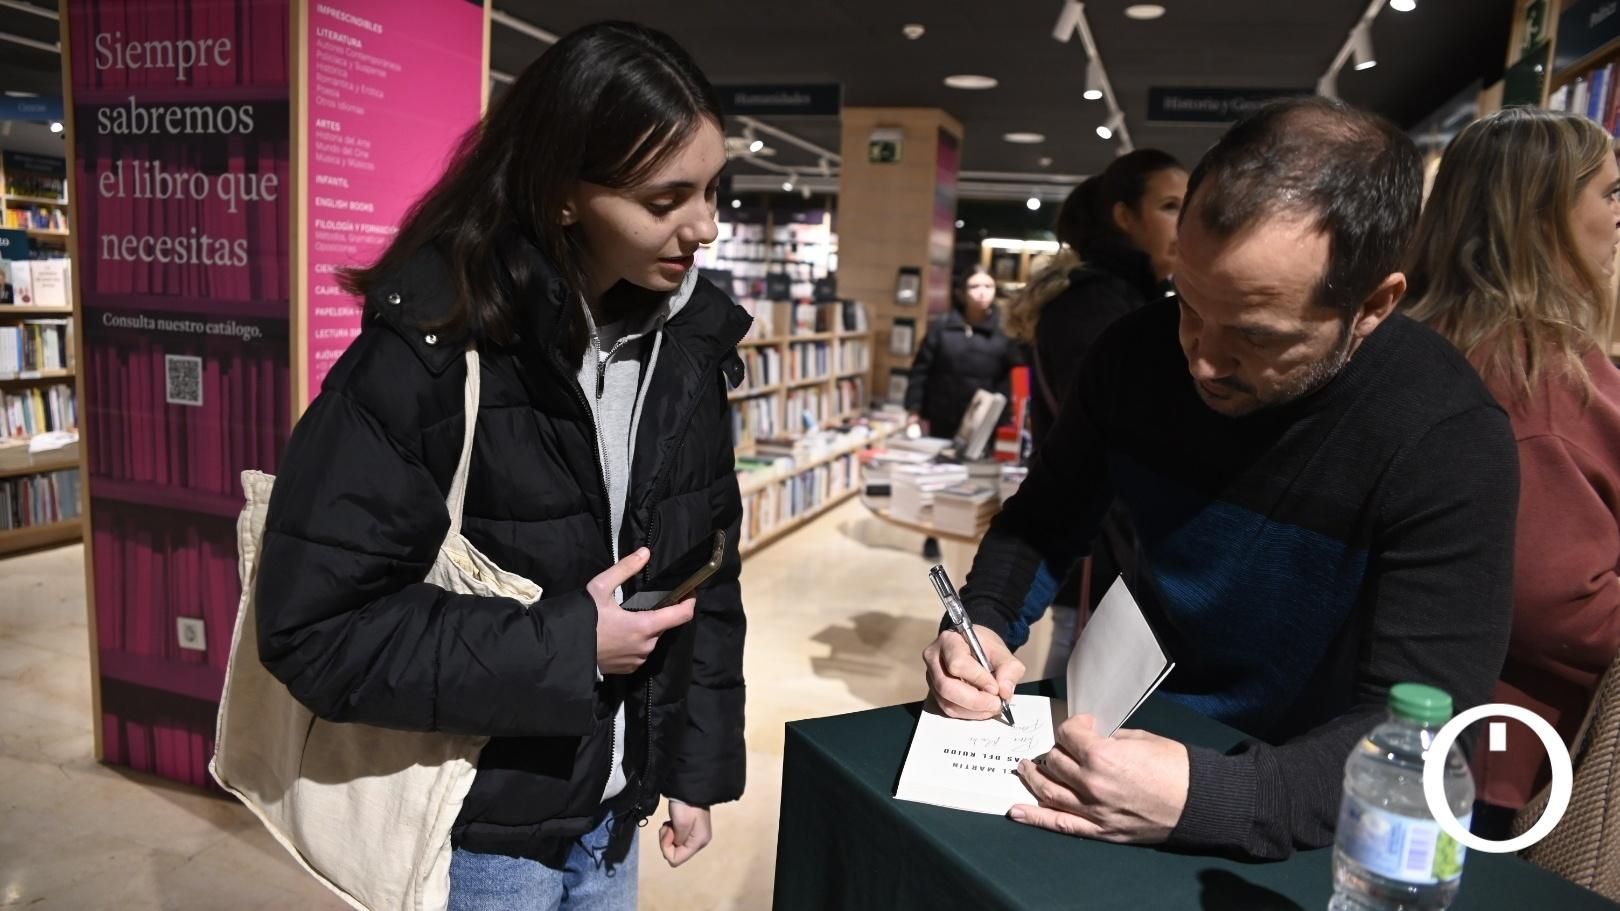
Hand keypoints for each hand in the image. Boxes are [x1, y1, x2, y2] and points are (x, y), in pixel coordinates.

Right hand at [591, 548, 695, 675]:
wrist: (562, 650)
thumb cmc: (583, 619)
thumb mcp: (600, 588)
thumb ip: (625, 569)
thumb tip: (645, 553)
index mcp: (644, 626)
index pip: (681, 616)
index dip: (689, 602)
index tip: (689, 593)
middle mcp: (646, 646)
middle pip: (664, 627)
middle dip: (658, 615)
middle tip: (639, 605)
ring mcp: (637, 660)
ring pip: (651, 640)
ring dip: (645, 630)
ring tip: (624, 620)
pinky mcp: (628, 669)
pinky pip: (640, 653)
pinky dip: (635, 643)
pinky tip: (618, 636)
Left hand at [659, 800, 711, 866]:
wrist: (691, 787)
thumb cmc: (686, 805)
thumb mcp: (681, 824)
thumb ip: (677, 842)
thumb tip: (674, 848)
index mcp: (698, 843)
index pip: (676, 859)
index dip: (666, 848)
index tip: (668, 831)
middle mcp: (698, 842)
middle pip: (676, 854)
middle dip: (667, 841)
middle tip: (669, 826)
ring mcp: (695, 836)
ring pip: (674, 846)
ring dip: (668, 835)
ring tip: (671, 822)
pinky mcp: (690, 830)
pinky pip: (676, 838)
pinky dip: (671, 831)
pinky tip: (673, 821)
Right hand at [922, 627, 1023, 719]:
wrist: (974, 648)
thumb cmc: (985, 647)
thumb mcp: (1002, 652)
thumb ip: (1009, 669)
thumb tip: (1004, 693)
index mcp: (948, 641)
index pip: (958, 664)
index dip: (978, 679)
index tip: (996, 688)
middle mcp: (934, 659)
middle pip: (947, 687)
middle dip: (975, 701)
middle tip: (996, 703)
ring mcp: (931, 678)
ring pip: (947, 702)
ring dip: (974, 710)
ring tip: (993, 707)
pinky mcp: (935, 693)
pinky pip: (949, 710)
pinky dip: (969, 714)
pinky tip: (983, 709)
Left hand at [1009, 714, 1188, 843]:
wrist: (1199, 802)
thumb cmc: (1175, 767)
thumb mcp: (1140, 738)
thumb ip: (1108, 738)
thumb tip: (1091, 737)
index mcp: (1102, 755)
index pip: (1068, 734)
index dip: (1074, 726)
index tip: (1083, 725)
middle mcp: (1091, 783)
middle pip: (1055, 761)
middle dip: (1058, 749)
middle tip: (1066, 747)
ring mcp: (1093, 810)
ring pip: (1049, 790)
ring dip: (1034, 777)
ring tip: (1026, 768)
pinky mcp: (1099, 830)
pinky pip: (1059, 824)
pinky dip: (1035, 818)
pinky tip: (1016, 811)